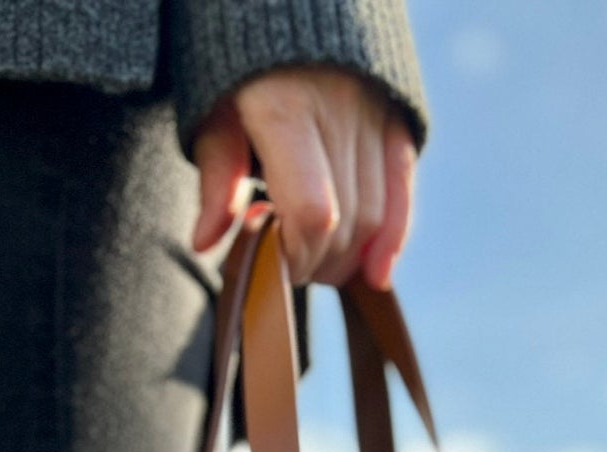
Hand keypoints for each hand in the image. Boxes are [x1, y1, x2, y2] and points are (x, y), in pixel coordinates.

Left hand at [191, 68, 416, 288]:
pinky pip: (402, 189)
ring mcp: (372, 114)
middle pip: (346, 222)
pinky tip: (376, 271)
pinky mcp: (395, 118)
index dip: (297, 255)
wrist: (286, 5)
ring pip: (375, 215)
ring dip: (348, 257)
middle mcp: (338, 111)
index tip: (273, 262)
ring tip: (316, 261)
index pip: (312, 215)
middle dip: (317, 263)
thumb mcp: (212, 113)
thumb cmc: (238, 64)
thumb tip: (205, 243)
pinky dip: (393, 236)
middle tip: (289, 267)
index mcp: (286, 110)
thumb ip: (215, 179)